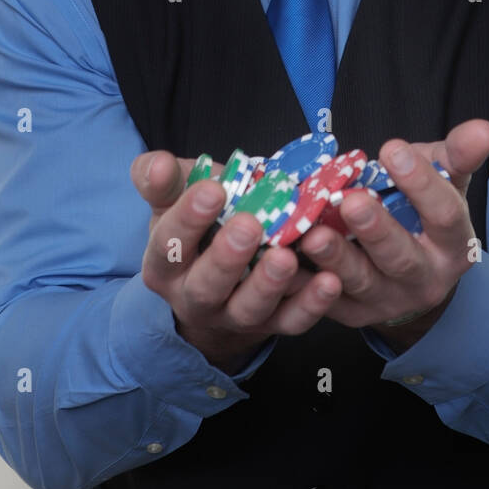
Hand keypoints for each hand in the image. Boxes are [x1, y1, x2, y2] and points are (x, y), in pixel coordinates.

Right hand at [131, 151, 341, 372]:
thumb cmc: (202, 222)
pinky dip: (311, 305)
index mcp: (164, 264)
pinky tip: (329, 281)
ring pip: (248, 309)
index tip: (212, 190)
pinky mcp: (272, 324)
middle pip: (206, 286)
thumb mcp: (174, 198)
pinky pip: (291, 321)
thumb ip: (160, 180)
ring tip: (285, 257)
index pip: (169, 245)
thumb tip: (159, 164)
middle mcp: (194, 298)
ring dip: (269, 285)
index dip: (188, 219)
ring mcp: (233, 315)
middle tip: (250, 225)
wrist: (223, 272)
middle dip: (227, 257)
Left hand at [296, 119, 488, 346]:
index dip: (421, 184)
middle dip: (376, 229)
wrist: (412, 274)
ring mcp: (386, 300)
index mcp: (454, 245)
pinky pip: (324, 301)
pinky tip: (281, 259)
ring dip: (334, 258)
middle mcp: (424, 279)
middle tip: (350, 200)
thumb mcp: (446, 181)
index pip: (445, 215)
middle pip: (401, 257)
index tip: (392, 148)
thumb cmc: (423, 212)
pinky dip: (301, 283)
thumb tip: (483, 128)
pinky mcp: (350, 312)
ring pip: (360, 282)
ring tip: (311, 233)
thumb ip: (458, 155)